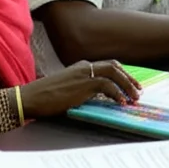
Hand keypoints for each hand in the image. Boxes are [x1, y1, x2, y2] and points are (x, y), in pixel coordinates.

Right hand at [19, 60, 140, 119]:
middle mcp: (83, 67)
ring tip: (134, 97)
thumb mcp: (66, 90)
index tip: (130, 85)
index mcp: (79, 67)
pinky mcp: (82, 85)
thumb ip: (81, 90)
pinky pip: (106, 85)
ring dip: (127, 85)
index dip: (121, 74)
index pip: (106, 65)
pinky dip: (117, 93)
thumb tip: (96, 100)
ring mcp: (83, 74)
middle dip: (128, 77)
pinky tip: (121, 102)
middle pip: (113, 65)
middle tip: (138, 90)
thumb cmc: (44, 97)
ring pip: (113, 72)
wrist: (30, 98)